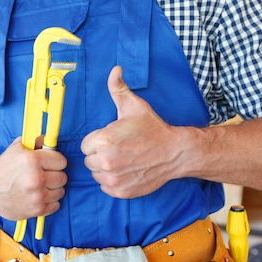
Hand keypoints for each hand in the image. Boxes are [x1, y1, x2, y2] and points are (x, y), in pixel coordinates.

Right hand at [0, 137, 67, 219]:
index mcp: (32, 161)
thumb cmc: (2, 167)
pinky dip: (49, 201)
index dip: (55, 161)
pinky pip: (55, 205)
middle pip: (62, 177)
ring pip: (60, 192)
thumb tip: (50, 140)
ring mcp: (36, 197)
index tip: (49, 163)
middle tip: (43, 174)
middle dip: (54, 174)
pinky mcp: (36, 210)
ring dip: (52, 188)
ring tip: (38, 185)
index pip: (62, 161)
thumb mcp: (17, 147)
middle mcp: (36, 179)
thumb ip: (36, 142)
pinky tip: (38, 195)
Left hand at [81, 66, 180, 197]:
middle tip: (120, 149)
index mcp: (103, 140)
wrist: (175, 152)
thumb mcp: (134, 106)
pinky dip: (113, 181)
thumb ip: (119, 88)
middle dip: (100, 154)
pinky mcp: (120, 191)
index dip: (98, 141)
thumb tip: (115, 70)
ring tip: (123, 159)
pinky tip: (126, 171)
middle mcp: (105, 161)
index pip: (85, 145)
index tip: (112, 139)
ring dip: (105, 168)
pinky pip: (105, 186)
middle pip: (89, 160)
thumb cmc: (153, 129)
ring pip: (96, 174)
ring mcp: (113, 178)